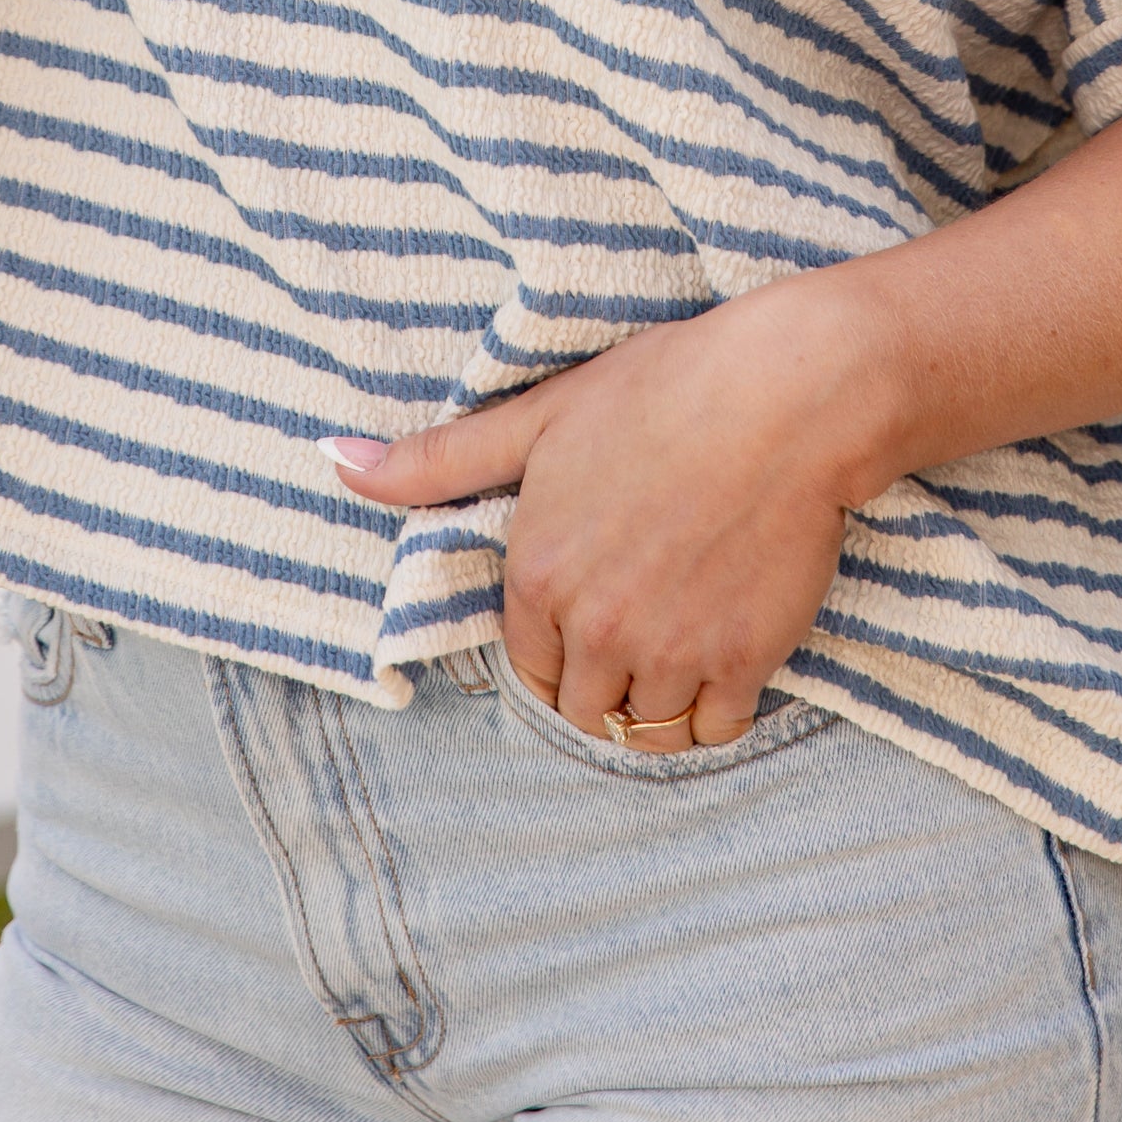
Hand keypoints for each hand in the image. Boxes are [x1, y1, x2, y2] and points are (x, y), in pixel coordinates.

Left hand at [330, 277, 892, 750]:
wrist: (787, 395)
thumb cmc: (663, 390)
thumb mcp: (539, 416)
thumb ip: (439, 459)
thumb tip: (335, 462)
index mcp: (536, 574)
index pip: (528, 664)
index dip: (556, 643)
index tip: (589, 612)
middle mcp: (595, 626)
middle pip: (583, 709)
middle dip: (602, 683)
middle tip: (637, 635)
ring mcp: (670, 650)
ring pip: (646, 730)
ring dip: (656, 704)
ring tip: (679, 651)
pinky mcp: (743, 661)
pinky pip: (715, 731)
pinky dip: (716, 711)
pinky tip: (725, 660)